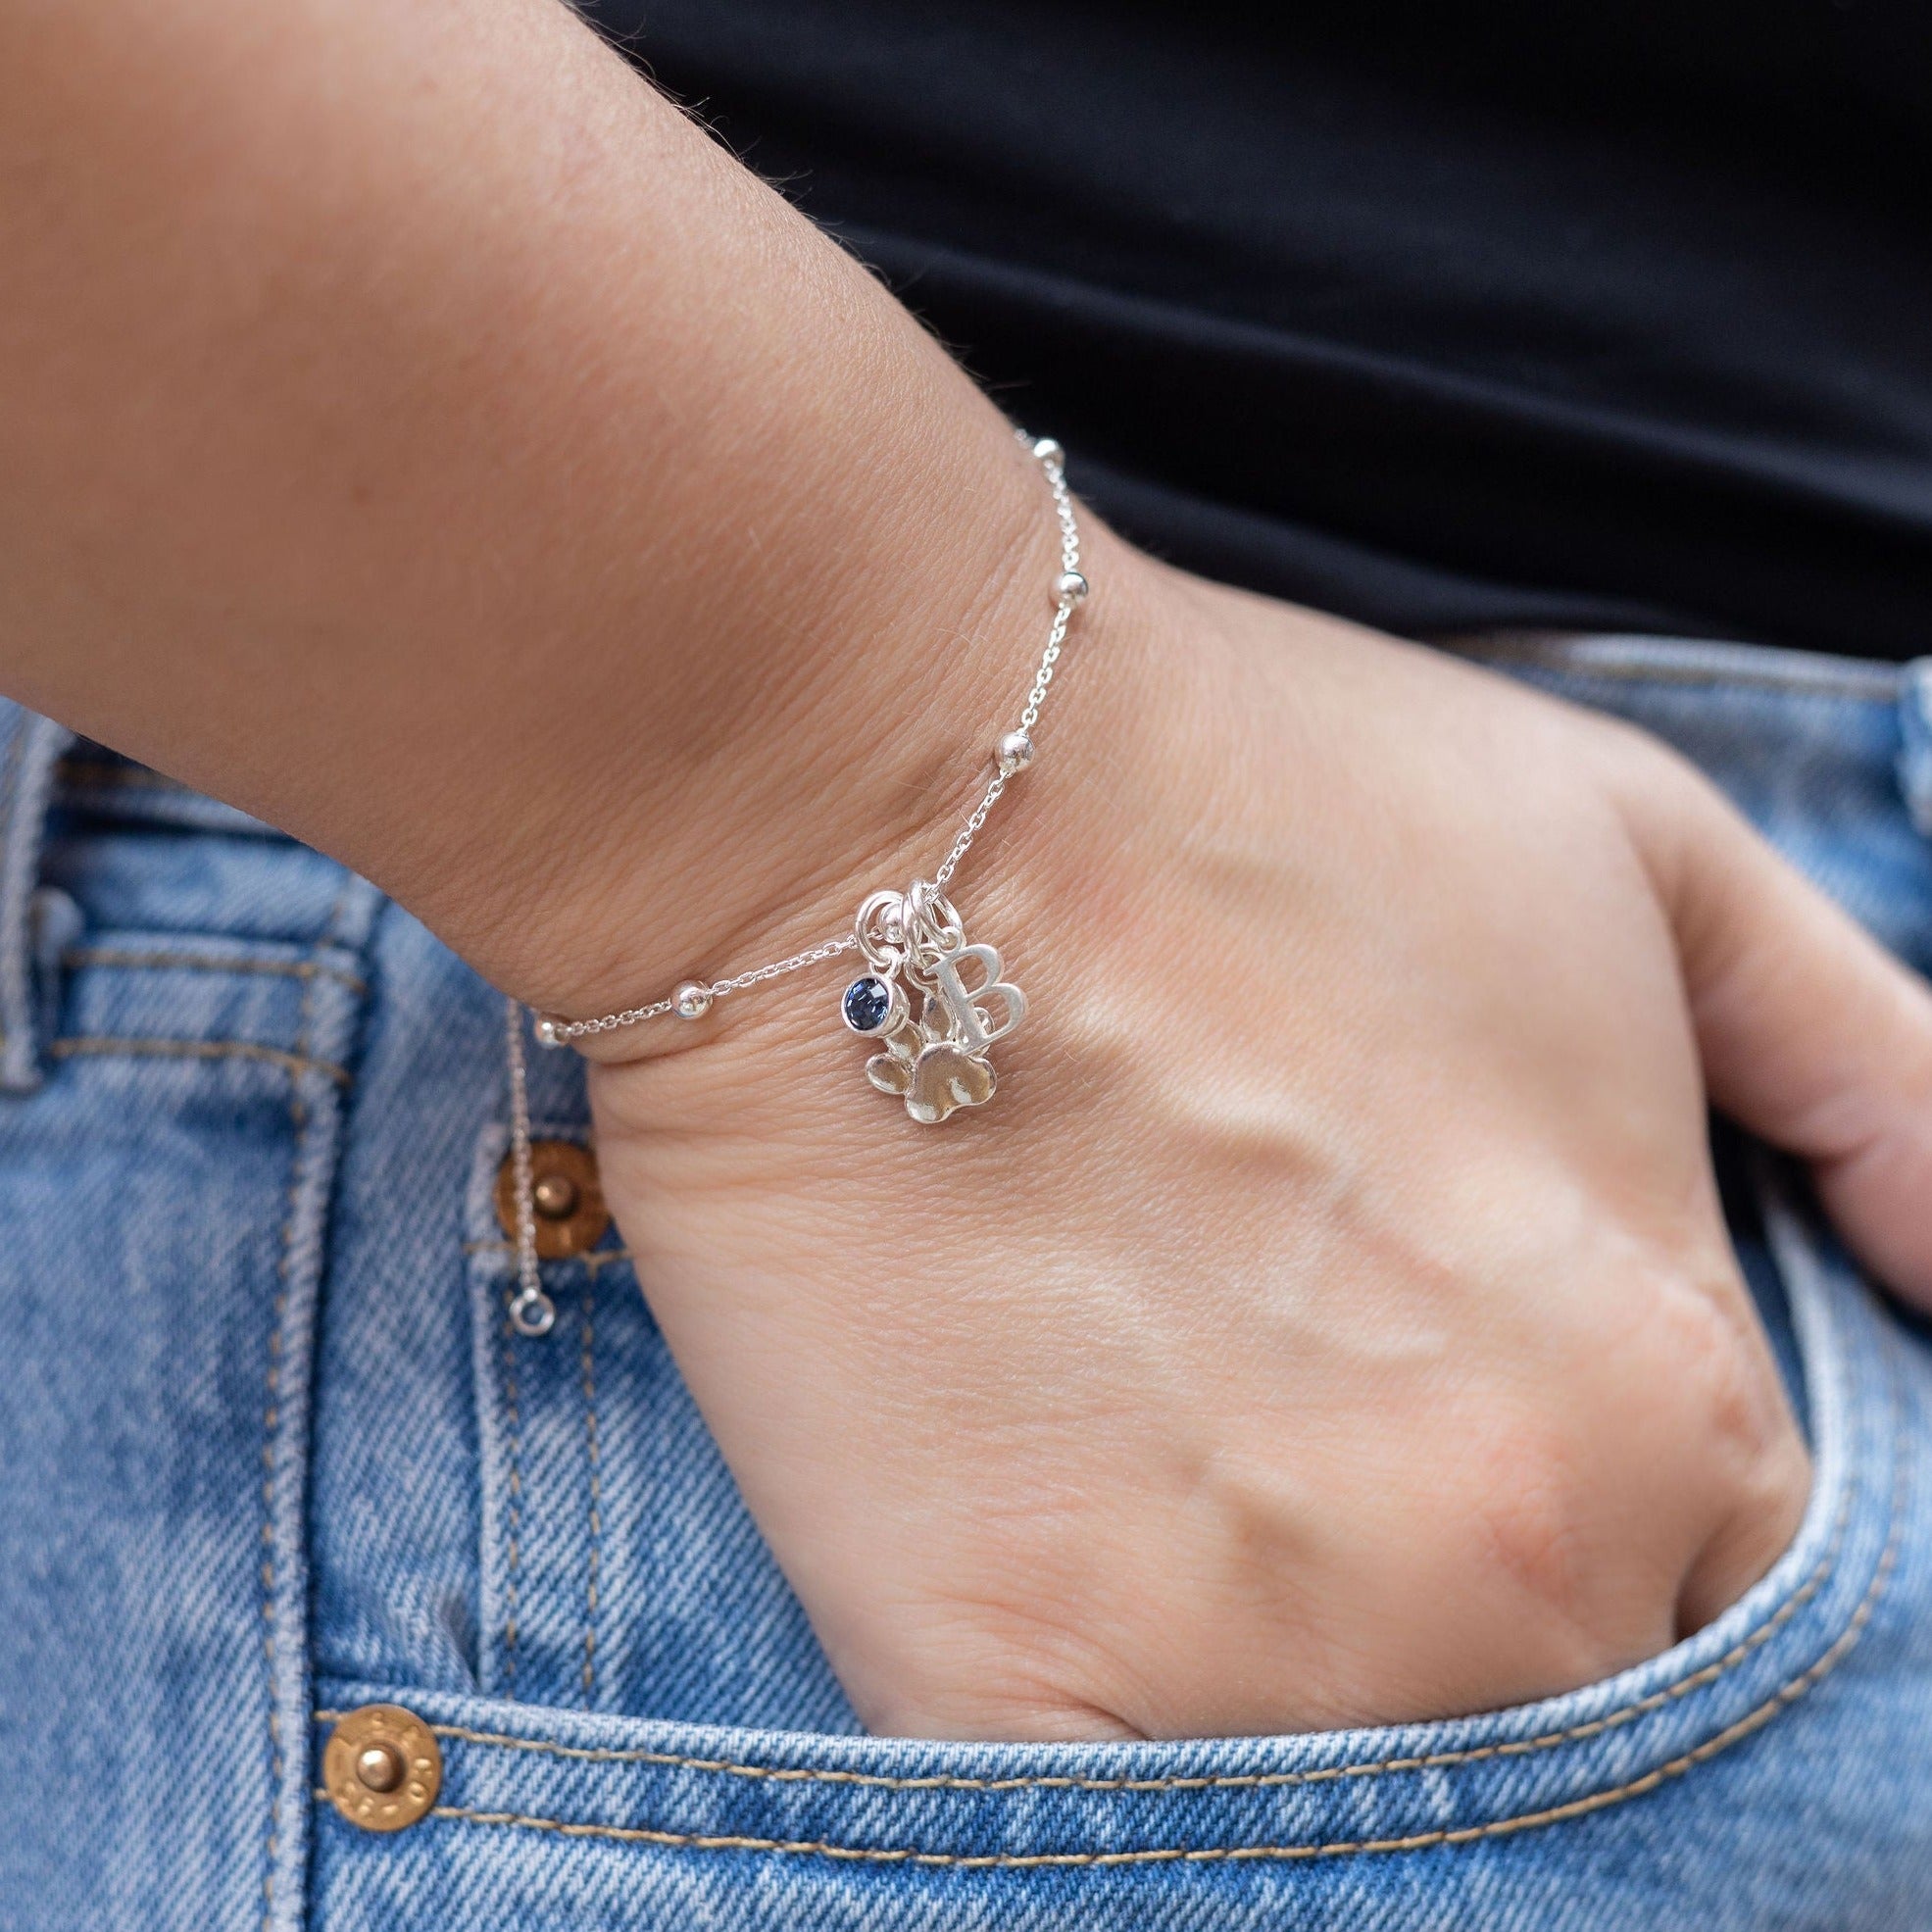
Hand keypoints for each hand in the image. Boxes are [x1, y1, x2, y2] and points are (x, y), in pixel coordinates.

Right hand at [586, 536, 1931, 1740]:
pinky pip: (1107, 1838)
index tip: (1466, 1453)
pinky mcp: (1004, 1679)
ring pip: (1345, 1799)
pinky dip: (1110, 1769)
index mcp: (1664, 1385)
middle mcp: (1508, 1565)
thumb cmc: (1247, 786)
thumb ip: (1877, 1067)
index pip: (1746, 1604)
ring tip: (1161, 1493)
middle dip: (1463, 1617)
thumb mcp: (1634, 848)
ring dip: (1281, 1683)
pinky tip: (1053, 1601)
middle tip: (1295, 1462)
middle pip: (1553, 1719)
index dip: (1618, 1542)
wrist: (886, 794)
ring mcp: (1251, 1654)